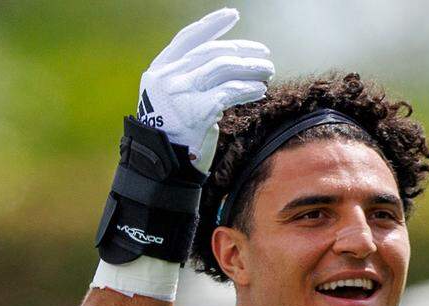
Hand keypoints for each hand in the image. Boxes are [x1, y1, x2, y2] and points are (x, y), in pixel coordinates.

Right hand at [137, 8, 273, 169]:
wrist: (163, 168)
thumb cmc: (176, 136)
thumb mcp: (177, 100)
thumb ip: (193, 80)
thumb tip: (229, 65)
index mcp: (160, 70)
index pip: (188, 38)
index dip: (212, 25)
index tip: (233, 14)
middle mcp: (167, 77)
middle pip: (212, 52)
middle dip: (242, 50)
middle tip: (265, 54)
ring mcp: (180, 93)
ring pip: (223, 68)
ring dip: (251, 68)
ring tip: (268, 71)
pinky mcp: (196, 111)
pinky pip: (229, 93)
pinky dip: (248, 89)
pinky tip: (260, 90)